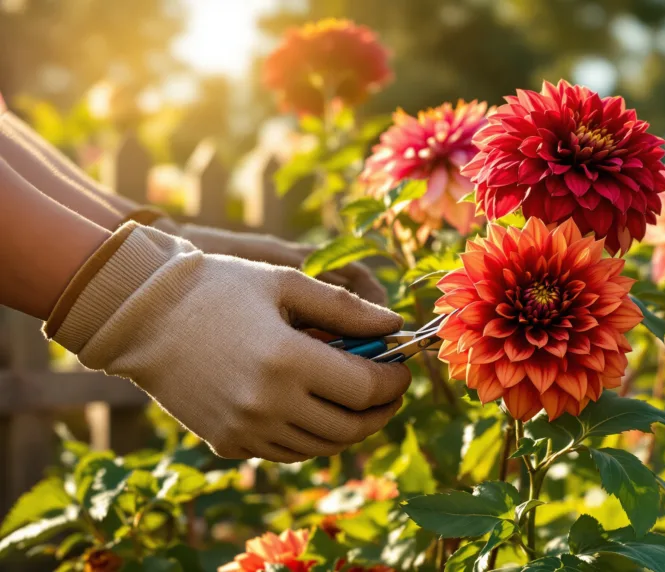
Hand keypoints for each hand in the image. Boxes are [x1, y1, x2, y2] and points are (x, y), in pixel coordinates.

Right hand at [46, 223, 409, 461]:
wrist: (141, 317)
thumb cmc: (218, 288)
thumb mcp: (286, 283)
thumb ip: (347, 309)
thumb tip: (395, 325)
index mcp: (287, 361)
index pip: (366, 389)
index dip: (394, 381)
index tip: (402, 367)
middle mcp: (268, 405)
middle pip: (350, 427)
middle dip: (381, 411)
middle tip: (390, 392)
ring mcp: (245, 430)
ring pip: (321, 447)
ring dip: (350, 428)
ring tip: (359, 403)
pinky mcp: (227, 444)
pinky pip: (287, 452)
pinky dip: (313, 438)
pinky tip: (318, 411)